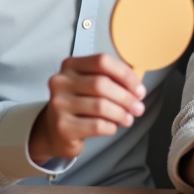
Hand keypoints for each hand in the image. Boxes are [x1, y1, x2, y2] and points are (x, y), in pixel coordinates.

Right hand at [28, 54, 145, 164]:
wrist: (55, 132)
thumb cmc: (80, 105)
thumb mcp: (91, 86)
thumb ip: (112, 80)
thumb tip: (138, 88)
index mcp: (71, 65)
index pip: (102, 61)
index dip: (125, 75)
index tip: (139, 90)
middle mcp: (61, 82)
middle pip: (102, 84)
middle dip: (126, 97)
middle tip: (138, 108)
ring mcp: (59, 104)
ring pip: (100, 106)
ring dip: (121, 113)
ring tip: (129, 119)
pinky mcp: (62, 126)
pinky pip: (96, 125)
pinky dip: (111, 126)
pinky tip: (113, 127)